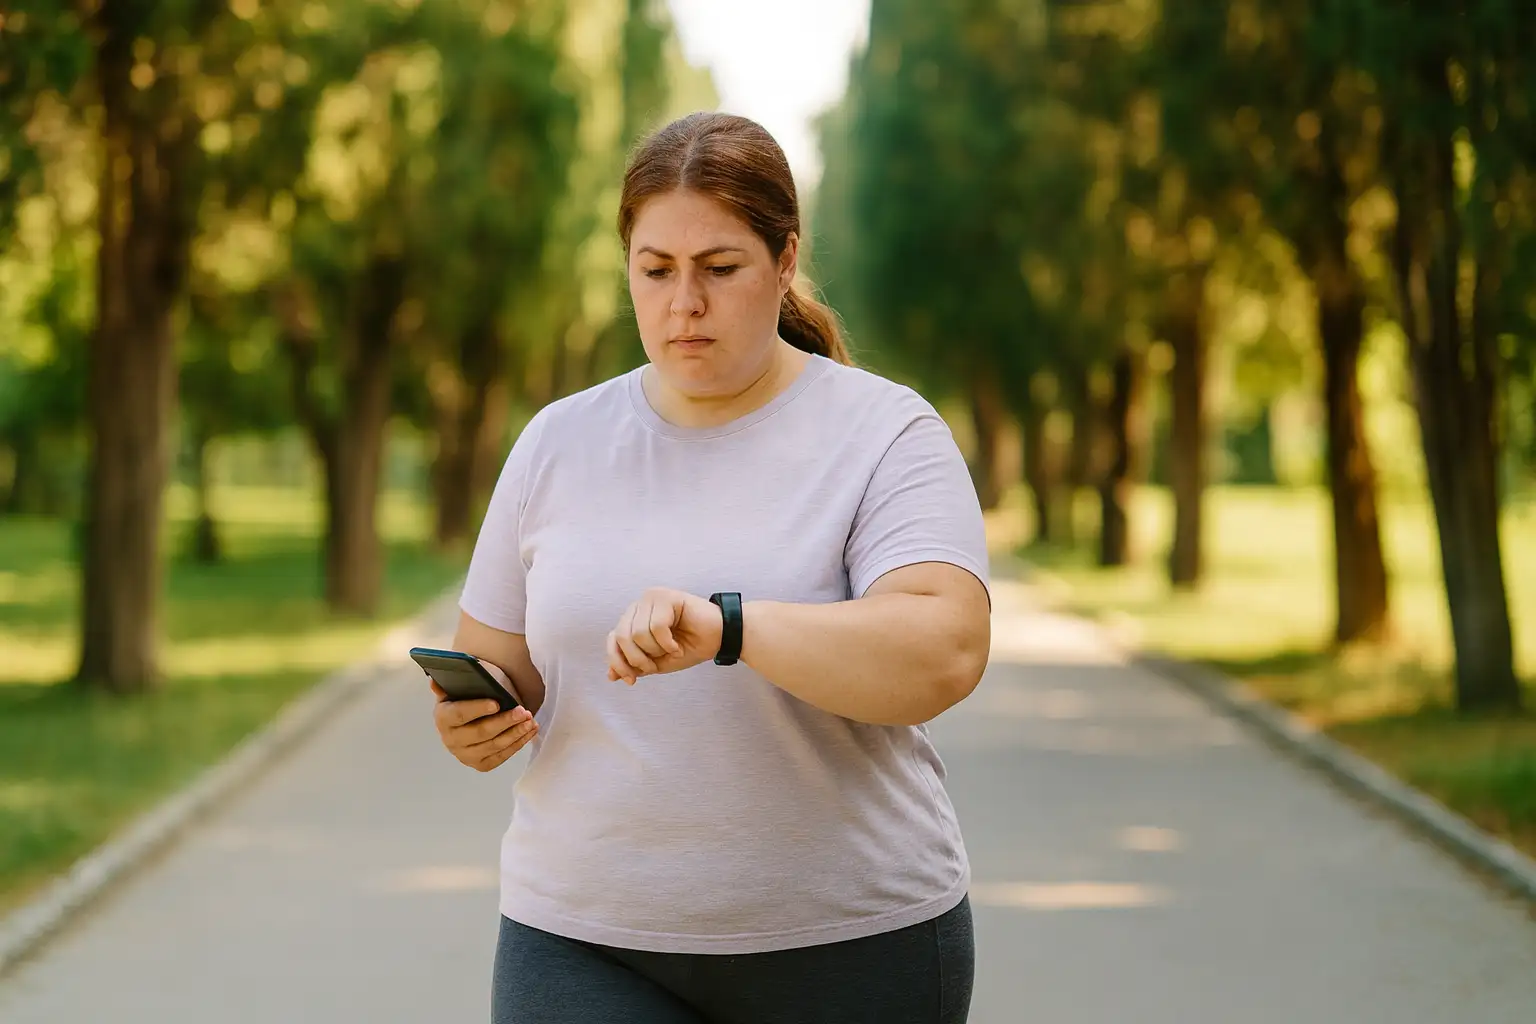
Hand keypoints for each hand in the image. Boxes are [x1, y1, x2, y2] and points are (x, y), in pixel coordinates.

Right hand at [429, 680, 536, 771]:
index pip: (459, 714)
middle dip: (504, 722)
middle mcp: (451, 740)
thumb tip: (434, 681)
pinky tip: (530, 731)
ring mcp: (465, 755)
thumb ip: (447, 685)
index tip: (496, 703)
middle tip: (522, 712)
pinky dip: (518, 743)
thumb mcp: (453, 690)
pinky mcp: (480, 764)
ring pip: (494, 746)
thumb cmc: (462, 702)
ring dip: (515, 733)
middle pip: (481, 732)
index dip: (477, 709)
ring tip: (530, 720)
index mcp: (443, 718)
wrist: (463, 723)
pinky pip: (502, 756)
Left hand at [606, 587, 723, 684]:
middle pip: (621, 636)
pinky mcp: (666, 596)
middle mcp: (639, 606)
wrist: (719, 639)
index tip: (632, 680)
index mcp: (633, 619)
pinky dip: (667, 643)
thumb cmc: (689, 647)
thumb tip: (611, 675)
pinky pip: (656, 626)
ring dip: (656, 650)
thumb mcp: (656, 662)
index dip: (618, 661)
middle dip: (638, 658)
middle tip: (656, 665)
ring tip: (671, 650)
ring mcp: (651, 598)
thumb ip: (633, 665)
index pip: (612, 639)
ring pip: (638, 633)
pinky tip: (677, 645)